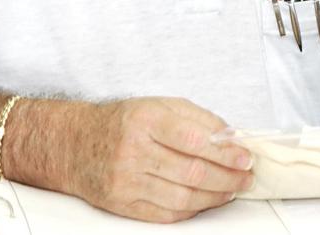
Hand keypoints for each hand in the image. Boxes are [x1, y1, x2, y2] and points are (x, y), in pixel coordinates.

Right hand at [67, 97, 252, 221]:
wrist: (74, 144)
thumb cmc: (124, 122)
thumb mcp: (160, 105)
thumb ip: (198, 118)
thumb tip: (232, 137)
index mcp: (146, 120)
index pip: (194, 139)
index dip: (225, 151)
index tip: (245, 156)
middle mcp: (134, 151)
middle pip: (192, 171)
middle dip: (227, 177)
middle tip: (246, 176)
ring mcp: (126, 181)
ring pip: (182, 197)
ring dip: (214, 196)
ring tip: (231, 189)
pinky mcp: (121, 204)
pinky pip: (165, 214)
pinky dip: (191, 210)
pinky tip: (205, 200)